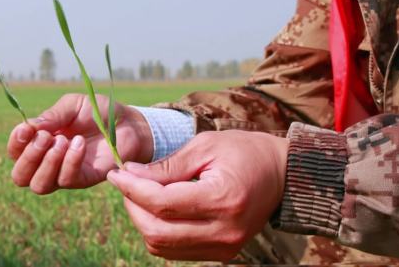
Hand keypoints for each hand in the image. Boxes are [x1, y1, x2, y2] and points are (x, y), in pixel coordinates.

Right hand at [7, 93, 152, 193]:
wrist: (128, 121)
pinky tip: (79, 144)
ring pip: (40, 185)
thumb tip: (30, 127)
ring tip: (63, 141)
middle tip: (45, 137)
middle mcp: (48, 161)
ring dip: (47, 163)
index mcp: (40, 141)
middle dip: (28, 157)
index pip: (15, 152)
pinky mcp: (84, 179)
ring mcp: (65, 173)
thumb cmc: (98, 112)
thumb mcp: (73, 105)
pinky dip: (69, 162)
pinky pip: (66, 180)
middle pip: (20, 176)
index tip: (26, 129)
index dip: (15, 143)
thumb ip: (52, 115)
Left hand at [106, 130, 287, 261]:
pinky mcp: (223, 252)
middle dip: (132, 206)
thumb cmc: (244, 151)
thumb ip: (166, 166)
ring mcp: (225, 247)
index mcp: (222, 199)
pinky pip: (176, 250)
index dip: (132, 189)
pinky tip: (158, 208)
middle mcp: (224, 230)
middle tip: (125, 182)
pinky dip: (159, 230)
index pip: (162, 203)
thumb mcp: (205, 146)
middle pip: (157, 232)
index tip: (115, 173)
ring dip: (143, 221)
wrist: (283, 175)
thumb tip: (129, 174)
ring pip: (162, 246)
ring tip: (141, 193)